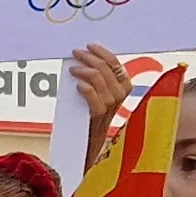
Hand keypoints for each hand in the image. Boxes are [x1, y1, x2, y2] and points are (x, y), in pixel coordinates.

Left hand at [69, 45, 130, 159]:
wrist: (82, 150)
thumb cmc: (83, 121)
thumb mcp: (90, 97)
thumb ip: (91, 82)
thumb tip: (79, 61)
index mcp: (121, 92)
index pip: (118, 68)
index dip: (105, 54)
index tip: (90, 46)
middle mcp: (118, 102)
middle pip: (110, 73)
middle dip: (92, 59)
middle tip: (76, 53)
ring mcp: (109, 112)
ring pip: (105, 86)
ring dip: (87, 73)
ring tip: (73, 69)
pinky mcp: (98, 122)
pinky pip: (97, 104)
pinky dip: (88, 92)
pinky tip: (78, 86)